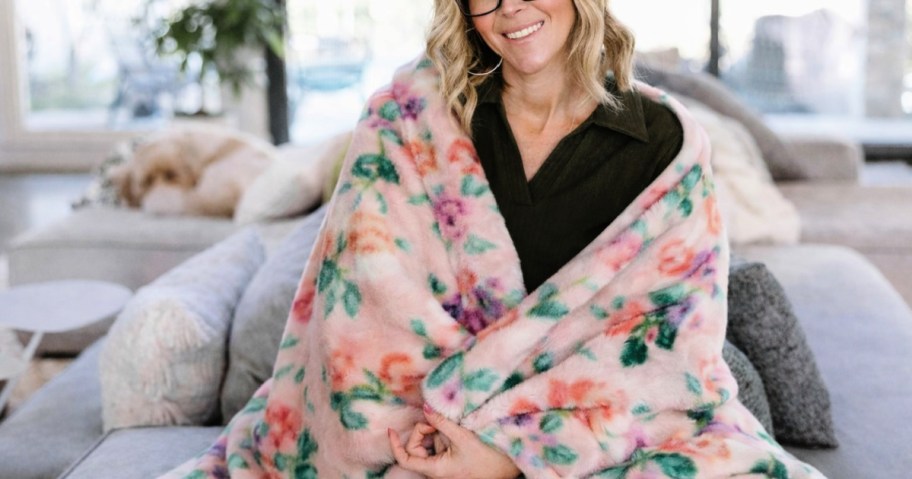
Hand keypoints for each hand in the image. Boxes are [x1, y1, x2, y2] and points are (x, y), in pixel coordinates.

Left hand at [388, 404, 520, 478]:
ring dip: (437, 433)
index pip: (405, 458)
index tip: (391, 429)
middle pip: (416, 448)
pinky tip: (456, 432)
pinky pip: (441, 446)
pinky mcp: (451, 462)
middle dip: (424, 431)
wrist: (508, 470)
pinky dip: (444, 436)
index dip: (395, 443)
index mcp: (435, 469)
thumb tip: (426, 407)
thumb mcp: (463, 437)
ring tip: (453, 428)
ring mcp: (443, 466)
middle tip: (439, 421)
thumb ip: (442, 422)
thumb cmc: (487, 459)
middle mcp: (436, 470)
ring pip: (430, 445)